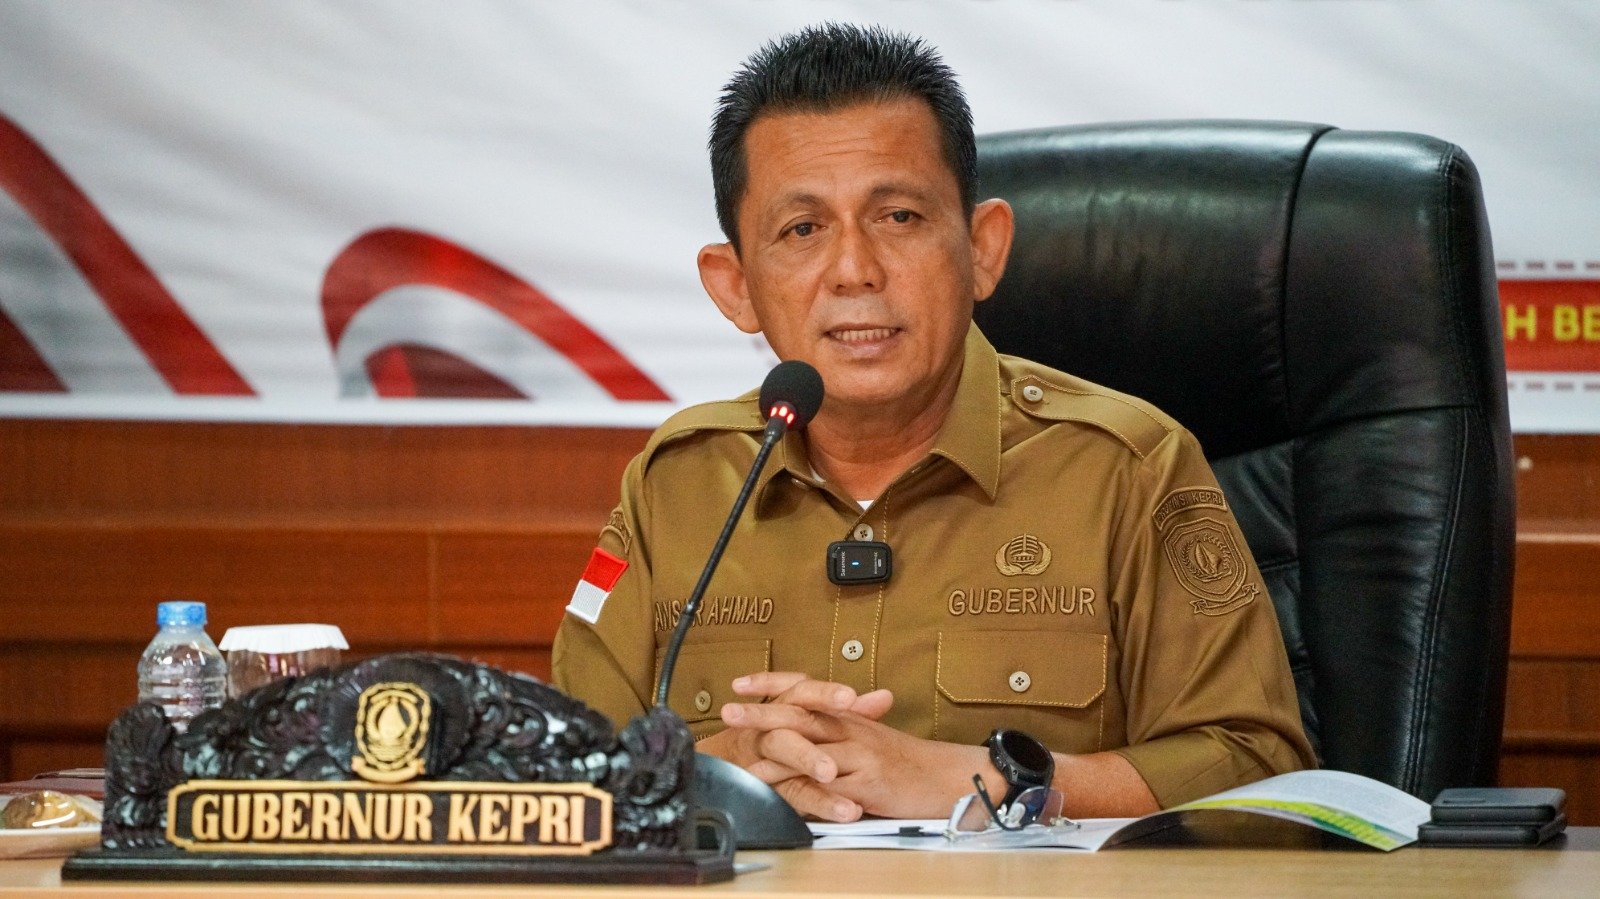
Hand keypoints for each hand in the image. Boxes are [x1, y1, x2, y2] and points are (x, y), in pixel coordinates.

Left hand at [704, 671, 986, 821]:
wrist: (948, 775)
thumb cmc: (907, 760)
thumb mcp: (871, 736)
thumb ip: (839, 728)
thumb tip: (805, 719)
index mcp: (847, 716)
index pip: (804, 690)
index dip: (771, 684)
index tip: (739, 683)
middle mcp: (851, 729)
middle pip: (800, 715)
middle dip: (760, 714)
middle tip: (728, 711)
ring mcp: (860, 756)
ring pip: (813, 752)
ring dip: (777, 757)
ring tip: (747, 762)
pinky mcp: (869, 785)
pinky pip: (834, 789)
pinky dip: (810, 792)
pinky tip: (788, 796)